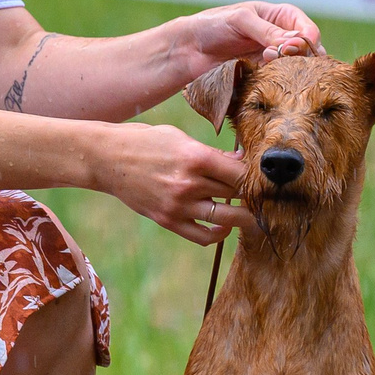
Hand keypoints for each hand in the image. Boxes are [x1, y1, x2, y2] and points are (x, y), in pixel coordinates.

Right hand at [88, 122, 253, 245]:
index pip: (241, 173)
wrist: (106, 159)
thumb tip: (241, 161)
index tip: (265, 179)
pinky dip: (219, 235)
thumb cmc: (146, 141)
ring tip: (255, 217)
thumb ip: (212, 153)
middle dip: (255, 197)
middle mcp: (190, 184)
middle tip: (268, 199)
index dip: (257, 177)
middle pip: (238, 195)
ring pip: (226, 219)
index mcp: (196, 158)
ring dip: (245, 219)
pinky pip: (202, 236)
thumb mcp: (180, 138)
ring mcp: (178, 205)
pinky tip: (225, 227)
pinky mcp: (168, 220)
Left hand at [172, 2, 322, 77]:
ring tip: (269, 70)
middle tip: (281, 64)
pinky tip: (267, 84)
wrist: (187, 49)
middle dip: (300, 60)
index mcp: (281, 17)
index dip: (307, 41)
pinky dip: (278, 85)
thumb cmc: (212, 25)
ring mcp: (273, 58)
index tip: (294, 51)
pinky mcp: (263, 76)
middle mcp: (281, 37)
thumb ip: (268, 31)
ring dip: (289, 73)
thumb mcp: (241, 20)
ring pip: (296, 70)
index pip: (308, 30)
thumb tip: (295, 44)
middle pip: (308, 53)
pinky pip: (280, 82)